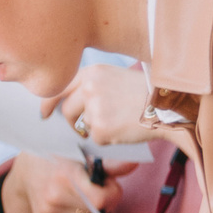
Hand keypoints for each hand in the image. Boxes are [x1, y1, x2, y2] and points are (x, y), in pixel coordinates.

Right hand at [0, 152, 133, 212]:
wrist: (25, 169)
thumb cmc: (59, 156)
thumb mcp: (82, 152)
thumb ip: (109, 162)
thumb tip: (134, 163)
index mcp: (65, 176)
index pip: (101, 200)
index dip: (111, 192)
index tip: (106, 182)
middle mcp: (54, 196)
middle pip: (97, 210)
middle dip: (103, 199)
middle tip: (93, 185)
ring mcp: (47, 211)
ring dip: (90, 208)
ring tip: (79, 191)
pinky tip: (68, 200)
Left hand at [42, 59, 158, 148]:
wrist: (168, 104)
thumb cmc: (144, 91)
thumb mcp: (114, 77)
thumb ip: (90, 86)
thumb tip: (66, 104)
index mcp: (91, 73)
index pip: (58, 89)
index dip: (48, 104)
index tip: (44, 114)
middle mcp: (89, 88)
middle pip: (67, 112)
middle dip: (74, 122)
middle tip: (90, 125)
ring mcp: (94, 109)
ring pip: (82, 126)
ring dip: (95, 128)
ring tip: (118, 119)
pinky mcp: (101, 128)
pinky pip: (95, 139)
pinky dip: (107, 138)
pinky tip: (124, 128)